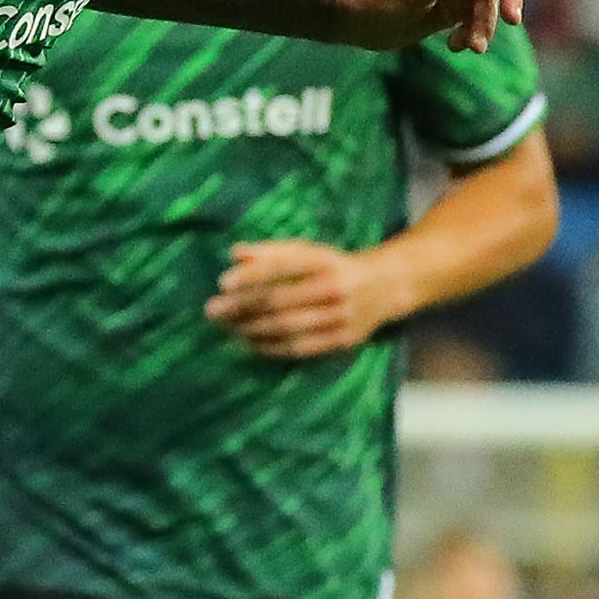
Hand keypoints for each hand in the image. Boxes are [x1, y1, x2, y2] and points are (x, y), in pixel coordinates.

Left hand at [206, 240, 408, 358]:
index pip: (283, 266)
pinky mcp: (343, 340)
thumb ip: (272, 251)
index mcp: (326, 260)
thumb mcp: (310, 251)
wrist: (386, 286)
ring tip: (228, 327)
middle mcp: (336, 288)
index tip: (223, 282)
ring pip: (289, 327)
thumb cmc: (335, 266)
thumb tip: (235, 253)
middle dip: (243, 306)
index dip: (252, 275)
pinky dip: (272, 347)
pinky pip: (301, 348)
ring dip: (252, 329)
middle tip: (213, 310)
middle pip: (282, 300)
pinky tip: (250, 343)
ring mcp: (341, 317)